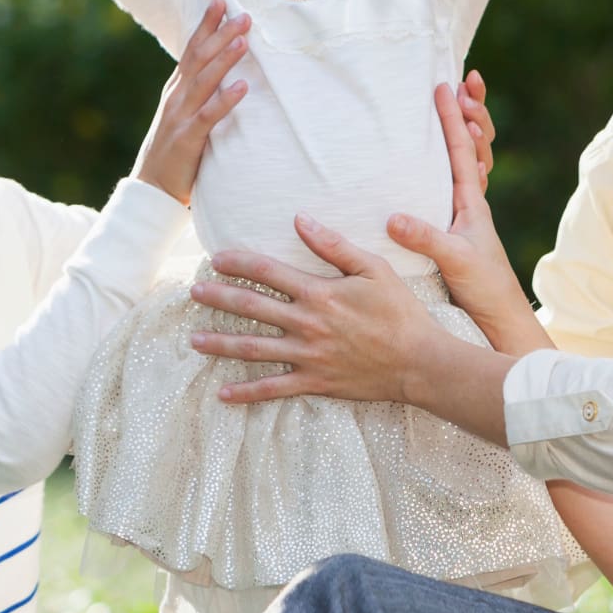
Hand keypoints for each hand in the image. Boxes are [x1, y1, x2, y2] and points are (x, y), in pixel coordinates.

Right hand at [131, 0, 248, 203]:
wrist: (151, 189)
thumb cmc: (173, 151)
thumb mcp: (182, 115)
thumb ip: (197, 93)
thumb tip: (219, 71)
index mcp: (176, 89)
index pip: (192, 49)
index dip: (206, 24)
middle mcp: (176, 97)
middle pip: (199, 58)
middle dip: (220, 33)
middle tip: (243, 13)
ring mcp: (180, 116)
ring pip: (204, 81)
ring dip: (224, 58)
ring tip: (243, 39)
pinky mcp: (188, 138)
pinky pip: (209, 115)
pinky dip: (226, 99)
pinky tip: (242, 86)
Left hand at [185, 218, 447, 405]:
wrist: (420, 362)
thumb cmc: (400, 312)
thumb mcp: (373, 268)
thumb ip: (333, 245)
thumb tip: (300, 219)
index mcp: (319, 293)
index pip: (267, 272)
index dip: (238, 263)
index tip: (216, 258)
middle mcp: (306, 324)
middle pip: (251, 308)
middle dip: (218, 298)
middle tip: (192, 293)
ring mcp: (308, 356)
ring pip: (253, 349)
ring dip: (221, 344)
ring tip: (194, 340)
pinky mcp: (314, 382)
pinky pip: (273, 389)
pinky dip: (247, 393)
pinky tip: (223, 393)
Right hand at [382, 82, 542, 351]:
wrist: (501, 322)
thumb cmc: (485, 291)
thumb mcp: (455, 261)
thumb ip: (426, 238)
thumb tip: (392, 216)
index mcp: (472, 203)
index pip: (463, 150)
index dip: (453, 117)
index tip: (445, 86)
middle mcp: (472, 203)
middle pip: (475, 146)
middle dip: (470, 112)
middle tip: (464, 83)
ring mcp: (466, 217)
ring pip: (470, 163)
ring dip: (468, 132)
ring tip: (460, 106)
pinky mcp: (457, 231)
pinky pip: (457, 184)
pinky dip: (456, 161)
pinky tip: (442, 160)